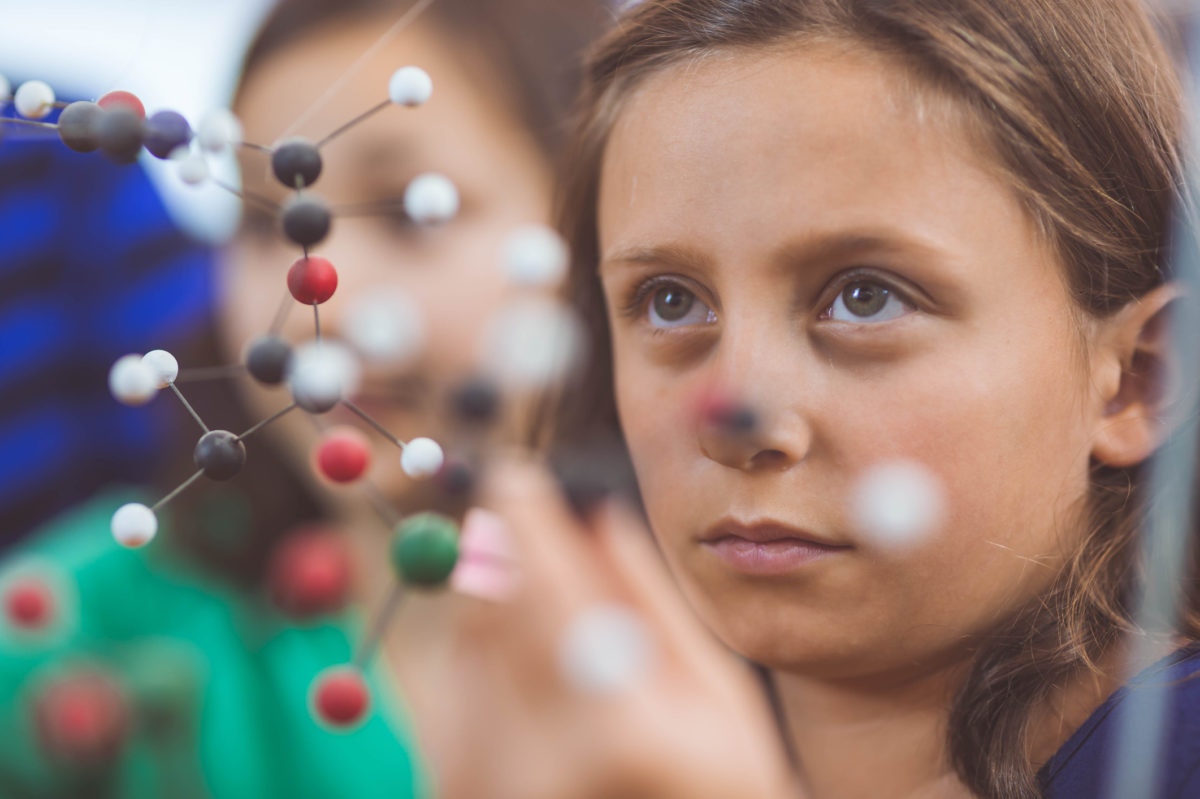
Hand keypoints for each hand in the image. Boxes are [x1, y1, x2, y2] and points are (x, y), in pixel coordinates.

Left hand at [409, 454, 796, 798]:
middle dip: (499, 552)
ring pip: (460, 651)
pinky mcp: (453, 797)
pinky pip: (449, 698)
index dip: (523, 518)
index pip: (547, 588)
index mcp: (613, 731)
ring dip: (490, 606)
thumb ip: (648, 605)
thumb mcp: (717, 706)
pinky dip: (478, 662)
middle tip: (513, 510)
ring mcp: (479, 790)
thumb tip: (595, 516)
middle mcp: (527, 764)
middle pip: (486, 612)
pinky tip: (531, 676)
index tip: (512, 472)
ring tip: (551, 622)